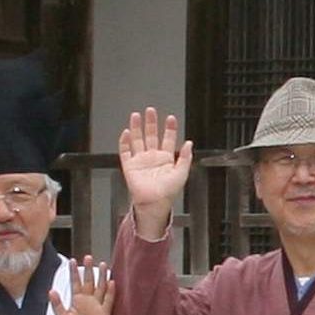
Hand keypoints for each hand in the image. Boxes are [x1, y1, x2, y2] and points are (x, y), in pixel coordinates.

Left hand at [53, 257, 112, 314]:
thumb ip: (57, 305)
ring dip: (101, 277)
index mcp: (77, 301)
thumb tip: (51, 291)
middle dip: (88, 269)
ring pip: (100, 287)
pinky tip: (112, 282)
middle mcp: (88, 301)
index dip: (74, 272)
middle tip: (88, 257)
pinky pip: (109, 300)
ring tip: (102, 264)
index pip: (75, 283)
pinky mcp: (105, 313)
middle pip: (88, 281)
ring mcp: (97, 306)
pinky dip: (111, 292)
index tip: (72, 261)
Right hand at [117, 108, 196, 230]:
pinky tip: (126, 132)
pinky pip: (125, 151)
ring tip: (136, 116)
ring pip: (137, 140)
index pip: (168, 139)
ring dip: (136, 128)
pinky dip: (124, 142)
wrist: (154, 203)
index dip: (170, 128)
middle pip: (152, 135)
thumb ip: (186, 157)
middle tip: (151, 111)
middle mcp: (153, 158)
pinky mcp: (130, 166)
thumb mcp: (182, 173)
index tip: (171, 118)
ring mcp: (141, 161)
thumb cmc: (168, 192)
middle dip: (151, 123)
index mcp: (166, 159)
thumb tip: (190, 143)